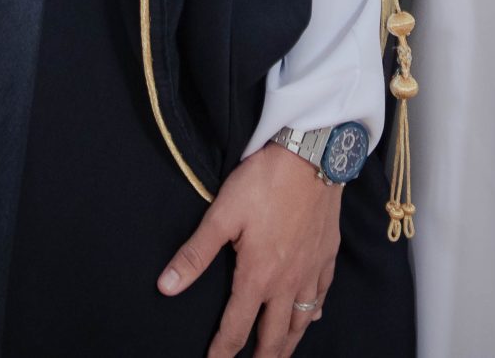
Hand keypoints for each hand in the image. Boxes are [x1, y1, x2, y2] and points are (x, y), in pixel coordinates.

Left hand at [158, 141, 343, 357]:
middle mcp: (287, 283)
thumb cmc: (266, 182)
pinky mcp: (328, 256)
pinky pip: (323, 295)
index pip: (237, 328)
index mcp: (258, 277)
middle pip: (275, 337)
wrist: (313, 156)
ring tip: (280, 355)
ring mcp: (311, 271)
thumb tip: (167, 286)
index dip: (222, 351)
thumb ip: (195, 254)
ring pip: (302, 322)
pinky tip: (312, 316)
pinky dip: (315, 312)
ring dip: (290, 344)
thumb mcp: (222, 215)